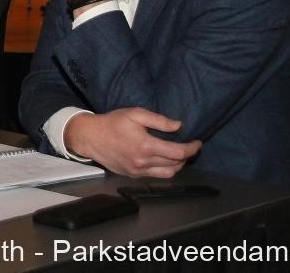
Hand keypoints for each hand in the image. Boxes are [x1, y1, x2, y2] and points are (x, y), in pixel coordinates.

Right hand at [65, 107, 201, 177]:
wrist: (91, 137)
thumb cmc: (113, 122)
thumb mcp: (135, 114)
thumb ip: (159, 120)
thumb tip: (178, 126)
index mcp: (146, 146)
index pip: (178, 152)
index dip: (192, 148)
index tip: (198, 142)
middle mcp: (144, 162)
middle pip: (175, 165)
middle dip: (187, 156)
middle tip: (190, 147)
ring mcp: (138, 171)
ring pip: (167, 174)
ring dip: (177, 166)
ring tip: (178, 155)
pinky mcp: (132, 175)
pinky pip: (155, 176)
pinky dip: (164, 170)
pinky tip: (163, 160)